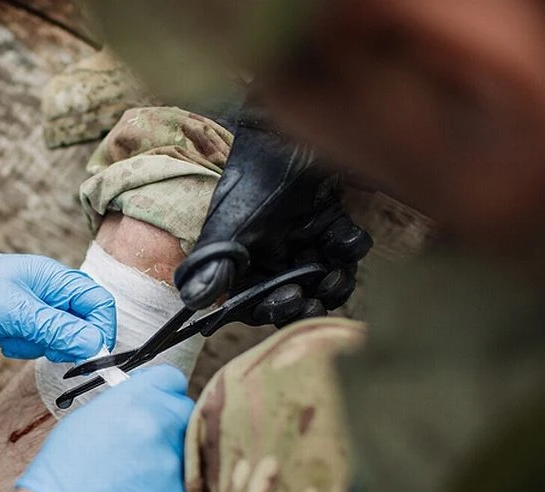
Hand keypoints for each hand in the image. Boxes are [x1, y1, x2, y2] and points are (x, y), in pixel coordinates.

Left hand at [0, 241, 116, 362]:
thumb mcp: (16, 314)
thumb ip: (58, 329)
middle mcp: (51, 289)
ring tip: (9, 335)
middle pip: (81, 323)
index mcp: (57, 278)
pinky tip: (1, 336)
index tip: (89, 355)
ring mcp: (36, 303)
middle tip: (38, 343)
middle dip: (61, 341)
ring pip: (58, 336)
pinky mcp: (22, 317)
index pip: (99, 304)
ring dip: (36, 344)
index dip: (100, 331)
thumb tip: (95, 344)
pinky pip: (37, 339)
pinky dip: (22, 344)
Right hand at [16, 366, 194, 491]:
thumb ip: (123, 406)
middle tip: (144, 445)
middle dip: (169, 425)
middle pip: (185, 414)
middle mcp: (160, 428)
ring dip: (168, 462)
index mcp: (136, 401)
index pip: (171, 380)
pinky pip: (182, 491)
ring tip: (133, 480)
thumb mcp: (85, 422)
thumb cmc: (60, 477)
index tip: (155, 403)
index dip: (160, 393)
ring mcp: (174, 467)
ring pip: (186, 454)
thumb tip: (141, 403)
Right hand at [174, 124, 372, 325]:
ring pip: (325, 276)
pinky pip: (345, 246)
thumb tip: (194, 301)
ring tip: (337, 274)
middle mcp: (274, 253)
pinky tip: (344, 236)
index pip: (258, 301)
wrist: (278, 130)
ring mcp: (304, 237)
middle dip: (310, 300)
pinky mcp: (330, 219)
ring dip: (335, 281)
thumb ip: (214, 264)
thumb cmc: (250, 179)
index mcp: (245, 260)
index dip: (275, 309)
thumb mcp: (229, 225)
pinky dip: (349, 247)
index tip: (293, 300)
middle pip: (296, 294)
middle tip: (319, 295)